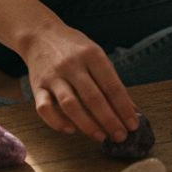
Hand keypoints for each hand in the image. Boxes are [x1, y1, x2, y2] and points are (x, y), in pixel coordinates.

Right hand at [18, 23, 140, 142]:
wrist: (39, 34)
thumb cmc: (73, 47)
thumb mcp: (96, 54)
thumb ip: (111, 80)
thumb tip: (131, 108)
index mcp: (92, 55)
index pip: (112, 86)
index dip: (124, 108)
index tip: (133, 125)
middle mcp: (72, 65)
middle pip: (93, 98)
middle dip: (110, 121)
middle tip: (121, 137)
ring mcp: (53, 76)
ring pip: (70, 105)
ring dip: (88, 125)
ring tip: (101, 137)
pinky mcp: (37, 86)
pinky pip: (44, 109)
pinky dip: (57, 122)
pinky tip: (71, 130)